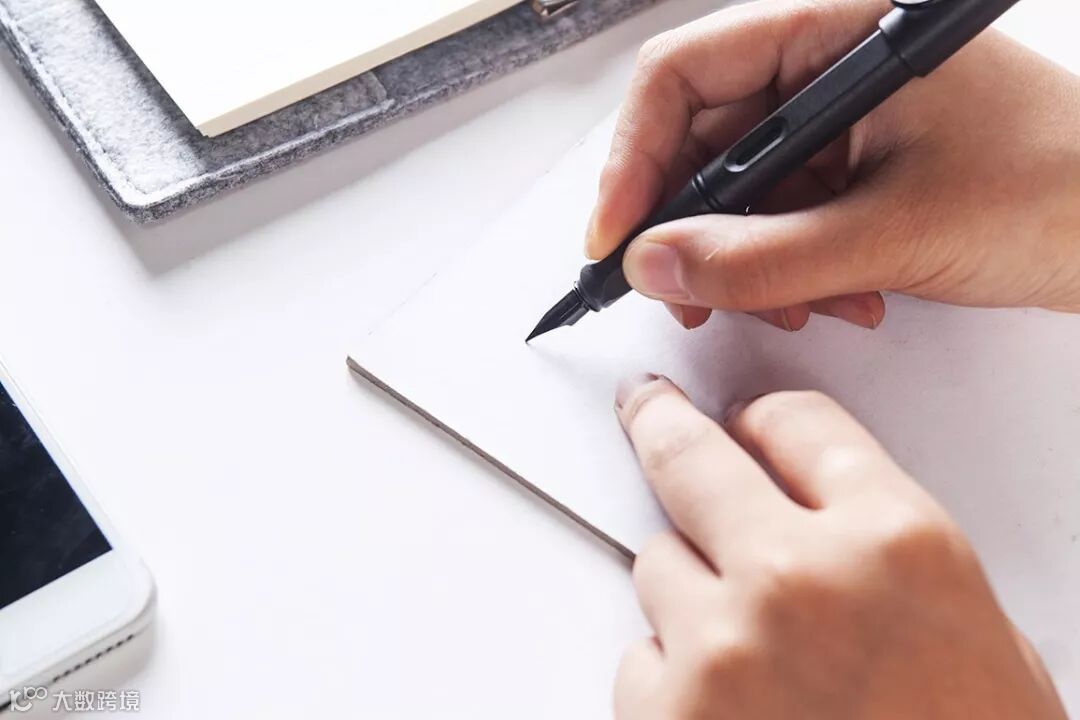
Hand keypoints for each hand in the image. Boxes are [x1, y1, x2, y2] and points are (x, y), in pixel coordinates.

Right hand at [587, 0, 1079, 331]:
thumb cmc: (1061, 190)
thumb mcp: (892, 232)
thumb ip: (759, 258)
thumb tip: (655, 266)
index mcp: (839, 31)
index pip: (686, 74)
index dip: (633, 157)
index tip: (615, 238)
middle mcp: (829, 67)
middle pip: (703, 140)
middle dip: (692, 230)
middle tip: (685, 294)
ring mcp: (840, 121)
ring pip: (737, 191)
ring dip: (745, 262)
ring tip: (792, 306)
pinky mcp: (853, 168)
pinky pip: (780, 217)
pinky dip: (786, 269)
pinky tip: (835, 298)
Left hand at [612, 376, 1066, 719]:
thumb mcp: (975, 636)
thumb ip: (884, 553)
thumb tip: (810, 508)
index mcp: (898, 543)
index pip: (797, 422)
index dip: (763, 417)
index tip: (739, 417)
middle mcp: (801, 576)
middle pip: (693, 457)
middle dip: (664, 425)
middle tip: (647, 406)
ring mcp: (722, 644)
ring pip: (657, 559)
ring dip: (687, 586)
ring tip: (747, 648)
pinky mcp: (666, 712)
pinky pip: (640, 653)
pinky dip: (668, 670)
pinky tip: (726, 709)